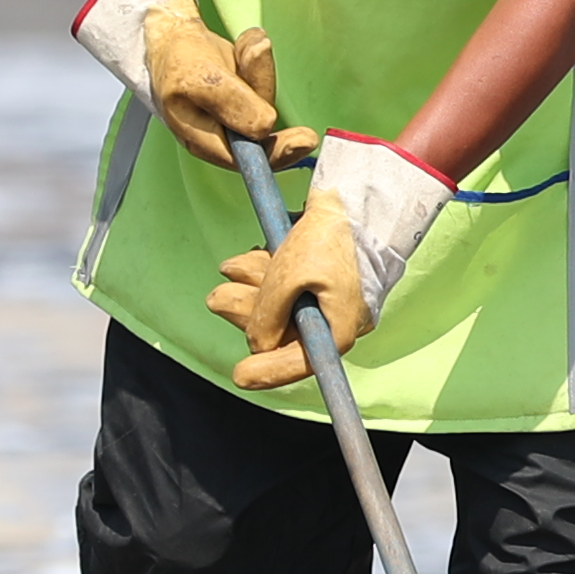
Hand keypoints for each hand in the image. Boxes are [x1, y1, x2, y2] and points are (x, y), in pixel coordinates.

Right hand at [150, 12, 303, 159]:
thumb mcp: (201, 80)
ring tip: (243, 47)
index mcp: (204, 140)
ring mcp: (237, 115)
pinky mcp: (248, 97)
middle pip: (262, 126)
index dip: (278, 154)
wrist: (173, 38)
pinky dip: (257, 60)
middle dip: (261, 84)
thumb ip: (232, 103)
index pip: (247, 160)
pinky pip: (264, 81)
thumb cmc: (180, 61)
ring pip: (265, 98)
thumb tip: (264, 127)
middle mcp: (224, 133)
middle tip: (258, 54)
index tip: (306, 140)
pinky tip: (244, 47)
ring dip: (258, 67)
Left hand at [212, 202, 371, 388]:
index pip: (301, 362)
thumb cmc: (331, 237)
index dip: (268, 371)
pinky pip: (285, 285)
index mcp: (339, 327)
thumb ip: (268, 313)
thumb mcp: (290, 274)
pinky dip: (264, 274)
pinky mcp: (319, 277)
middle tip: (217, 299)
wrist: (358, 198)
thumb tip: (258, 343)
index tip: (239, 375)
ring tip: (231, 269)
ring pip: (279, 305)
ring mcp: (327, 298)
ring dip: (250, 288)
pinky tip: (247, 261)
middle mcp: (334, 319)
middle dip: (246, 313)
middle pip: (283, 331)